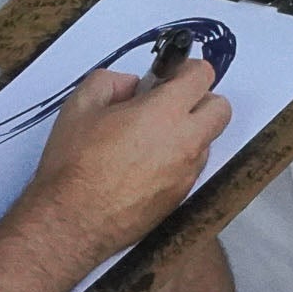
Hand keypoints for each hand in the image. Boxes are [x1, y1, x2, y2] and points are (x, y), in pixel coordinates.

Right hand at [27, 62, 228, 265]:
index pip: (203, 76)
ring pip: (207, 141)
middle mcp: (185, 142)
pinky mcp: (180, 198)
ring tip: (150, 138)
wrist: (72, 222)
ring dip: (189, 132)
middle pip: (221, 109)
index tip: (168, 75)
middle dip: (200, 99)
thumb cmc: (74, 165)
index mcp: (164, 112)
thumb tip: (132, 86)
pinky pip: (192, 168)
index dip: (186, 69)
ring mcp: (186, 173)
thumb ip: (112, 81)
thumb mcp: (81, 104)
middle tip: (169, 103)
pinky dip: (178, 160)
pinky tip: (145, 166)